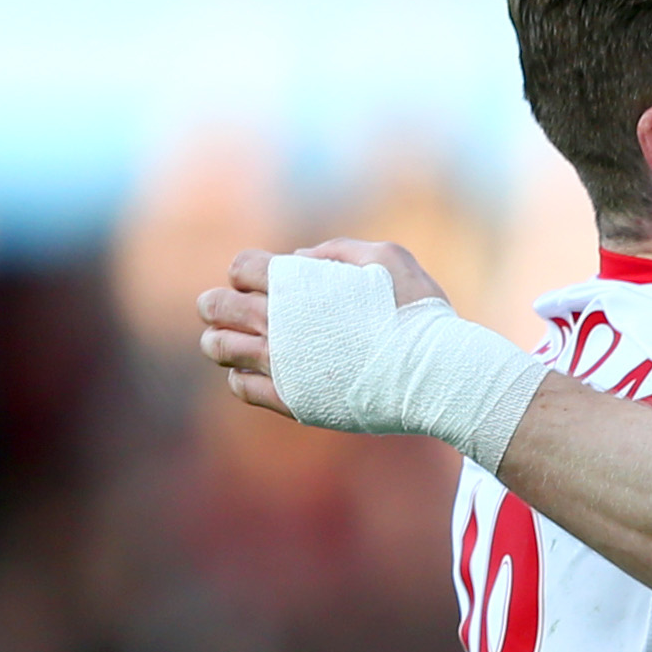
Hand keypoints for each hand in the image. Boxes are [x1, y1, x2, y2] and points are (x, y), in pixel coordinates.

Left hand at [197, 237, 452, 417]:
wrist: (435, 374)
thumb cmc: (417, 311)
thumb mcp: (388, 256)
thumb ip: (337, 251)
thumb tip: (298, 259)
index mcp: (296, 283)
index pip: (240, 268)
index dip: (246, 272)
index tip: (261, 282)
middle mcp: (279, 322)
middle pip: (217, 306)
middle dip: (216, 305)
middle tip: (220, 310)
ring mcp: (282, 364)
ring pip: (219, 349)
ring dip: (219, 342)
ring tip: (228, 343)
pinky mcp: (291, 401)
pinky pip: (241, 387)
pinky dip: (239, 377)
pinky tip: (253, 374)